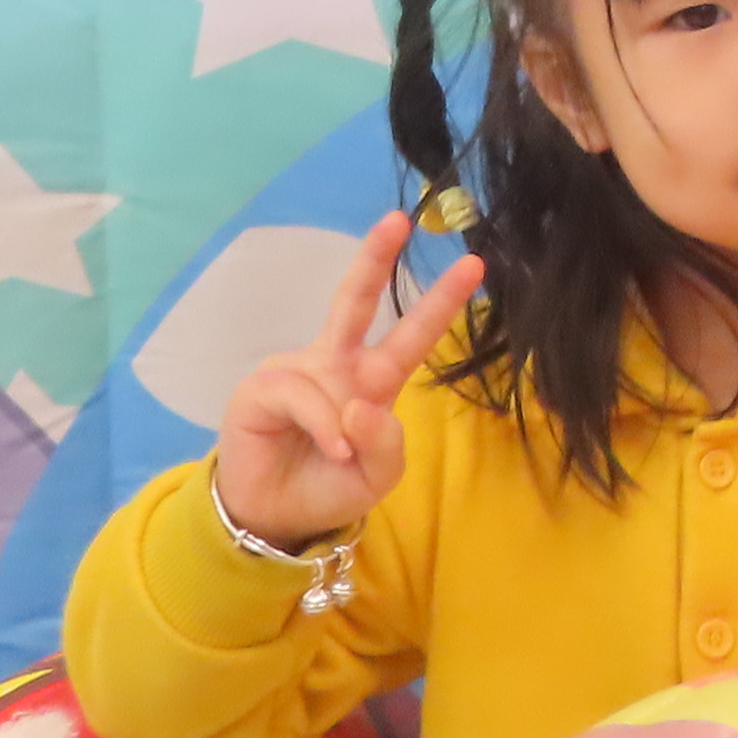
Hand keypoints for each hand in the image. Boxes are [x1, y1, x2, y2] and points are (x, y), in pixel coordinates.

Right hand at [212, 210, 480, 558]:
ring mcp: (298, 370)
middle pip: (355, 300)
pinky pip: (304, 396)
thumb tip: (361, 405)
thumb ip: (386, 443)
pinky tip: (330, 448)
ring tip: (338, 456)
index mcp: (372, 381)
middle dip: (374, 257)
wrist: (276, 518)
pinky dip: (323, 426)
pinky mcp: (263, 385)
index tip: (473, 265)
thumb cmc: (329, 487)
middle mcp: (337, 364)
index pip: (410, 334)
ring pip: (333, 375)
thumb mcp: (377, 475)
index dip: (440, 302)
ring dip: (344, 423)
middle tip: (398, 219)